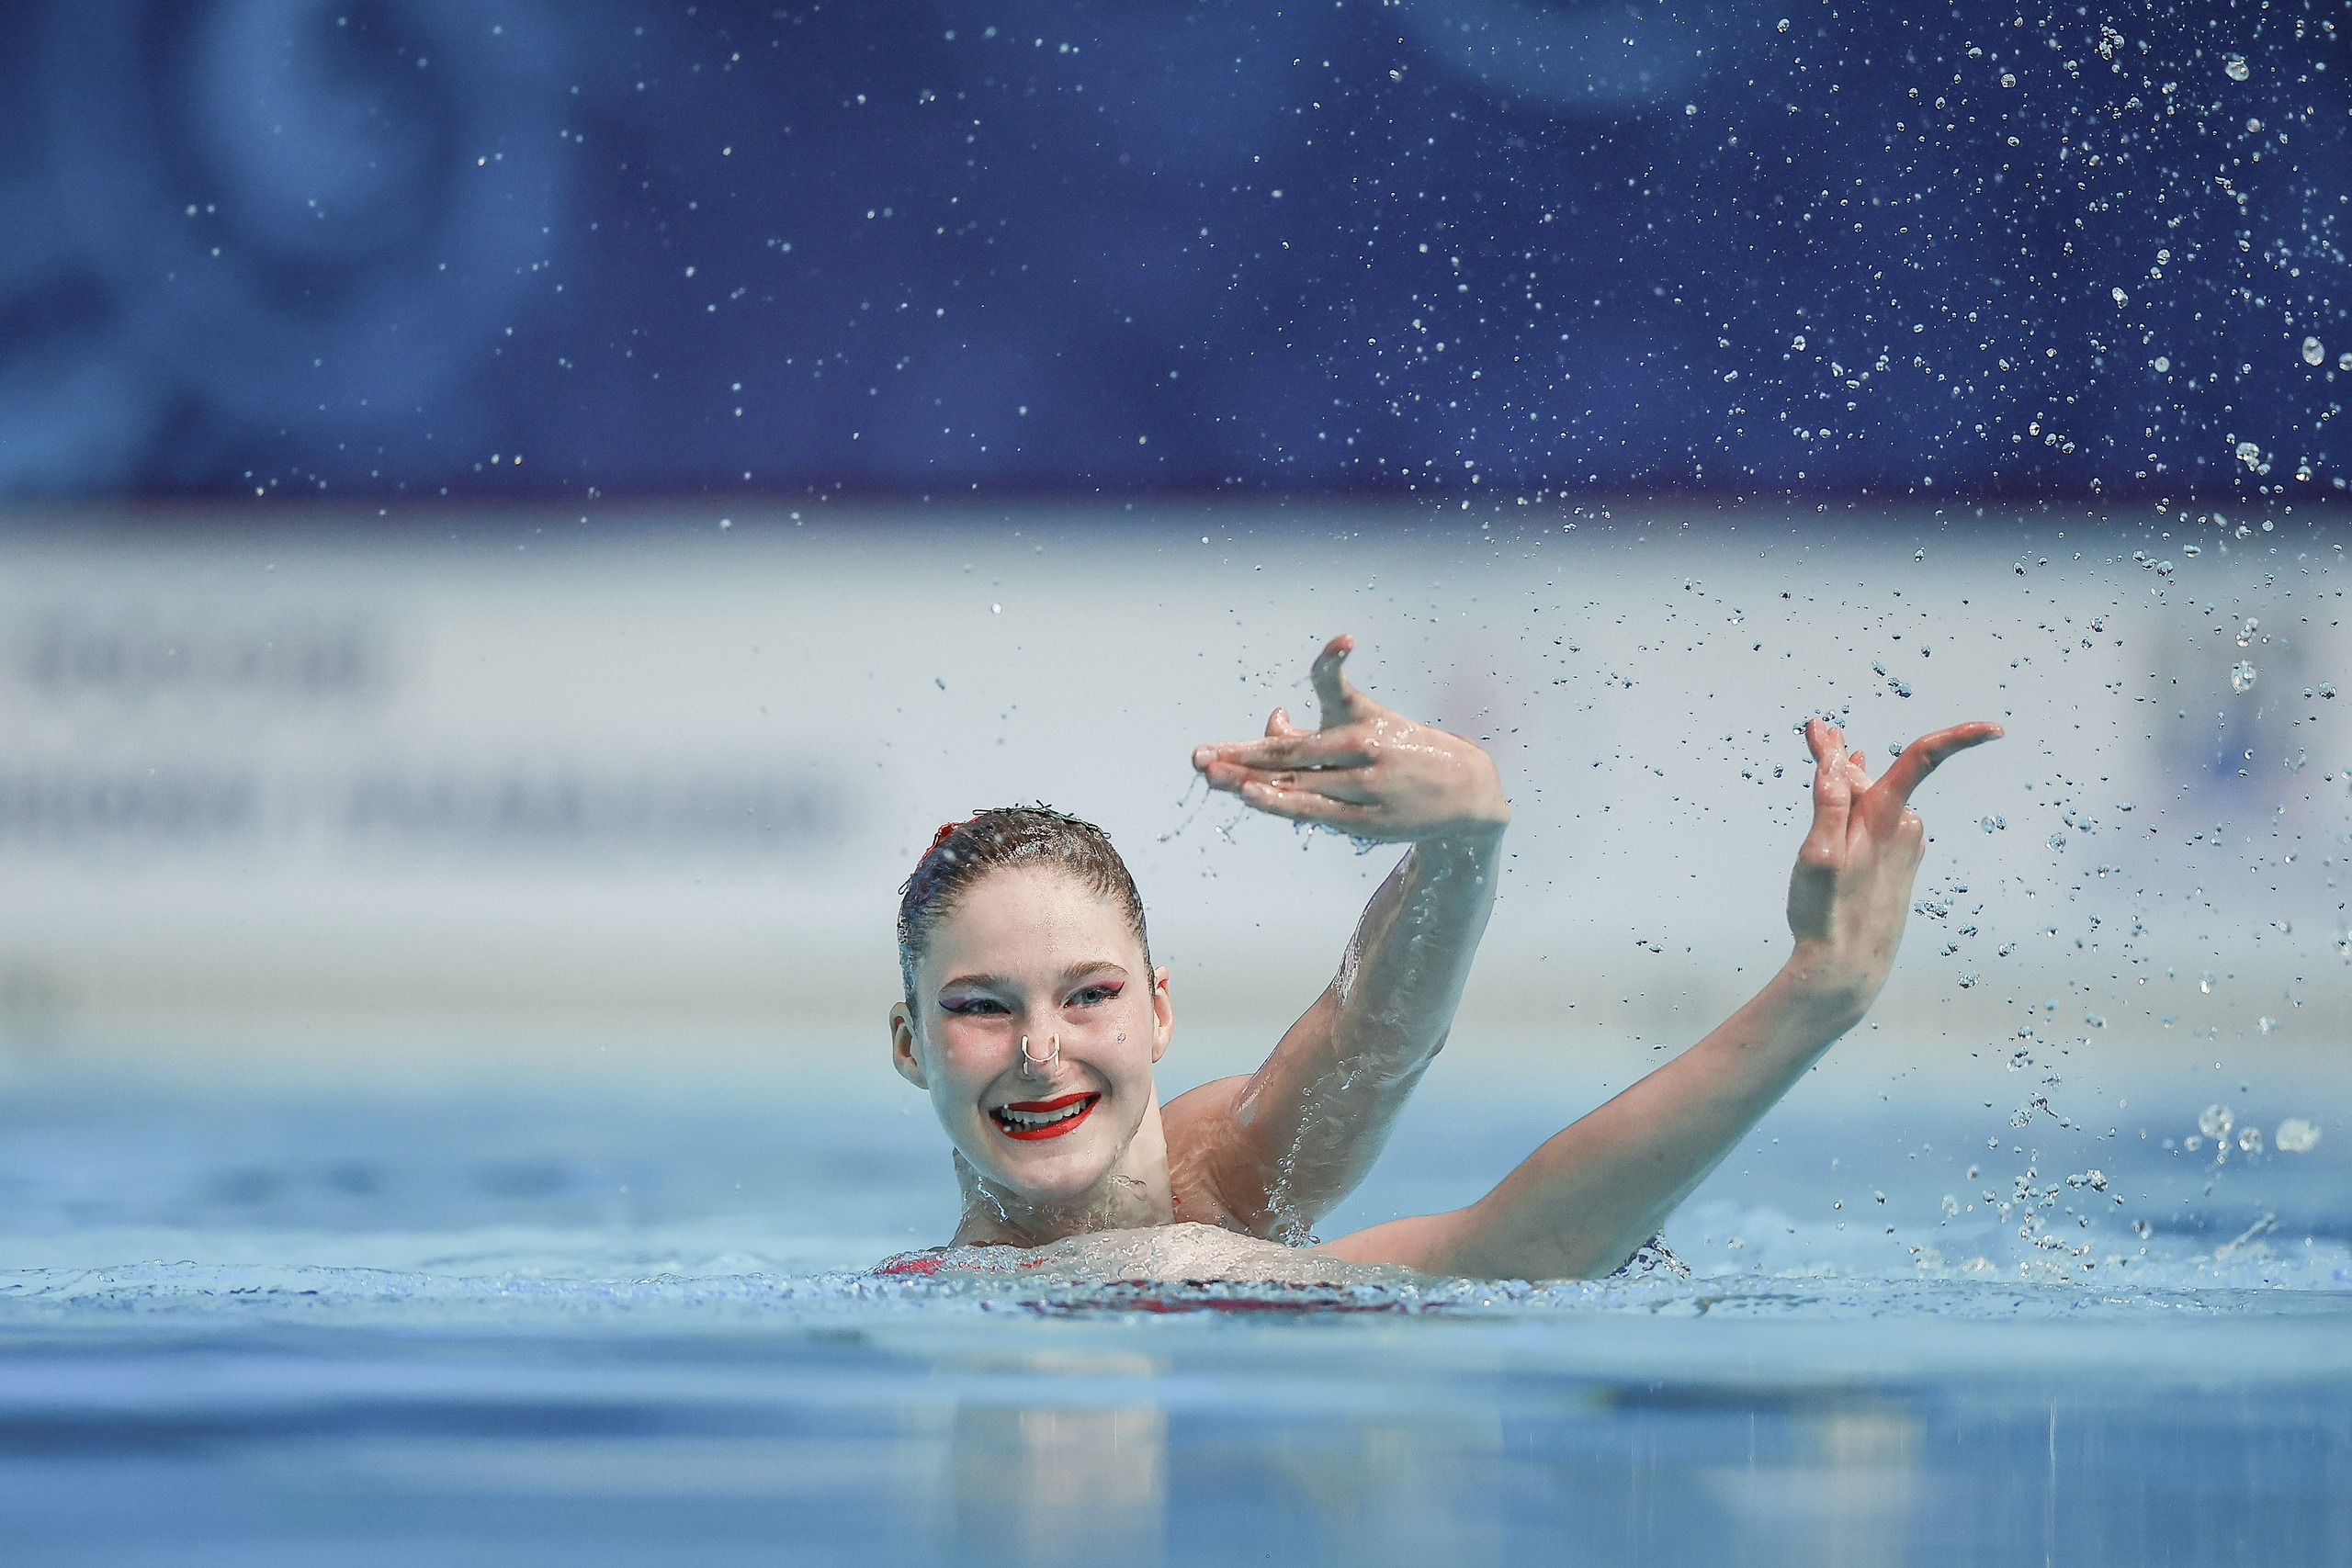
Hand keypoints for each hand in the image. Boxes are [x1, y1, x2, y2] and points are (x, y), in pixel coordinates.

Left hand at [1190, 634, 1508, 841]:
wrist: (1468, 793)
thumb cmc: (1406, 751)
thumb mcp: (1368, 724)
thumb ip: (1315, 724)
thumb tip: (1273, 719)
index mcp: (1360, 719)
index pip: (1325, 693)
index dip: (1310, 682)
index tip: (1321, 659)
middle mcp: (1360, 749)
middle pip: (1288, 751)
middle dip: (1240, 754)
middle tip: (1198, 755)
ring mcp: (1363, 786)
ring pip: (1295, 783)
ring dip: (1247, 780)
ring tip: (1212, 775)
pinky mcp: (1366, 821)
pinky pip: (1313, 811)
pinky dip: (1280, 803)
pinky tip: (1251, 795)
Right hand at [1785, 716, 2002, 1005]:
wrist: (1847, 969)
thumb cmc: (1827, 916)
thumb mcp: (1817, 856)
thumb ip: (1828, 804)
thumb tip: (1838, 759)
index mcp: (1887, 820)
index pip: (1923, 761)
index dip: (1958, 738)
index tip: (1996, 729)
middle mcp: (1905, 828)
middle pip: (1873, 778)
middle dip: (1841, 756)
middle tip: (1815, 729)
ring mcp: (1904, 846)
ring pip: (1872, 800)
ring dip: (1847, 781)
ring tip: (1827, 749)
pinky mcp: (1899, 862)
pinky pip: (1879, 819)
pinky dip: (1859, 804)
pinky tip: (1853, 793)